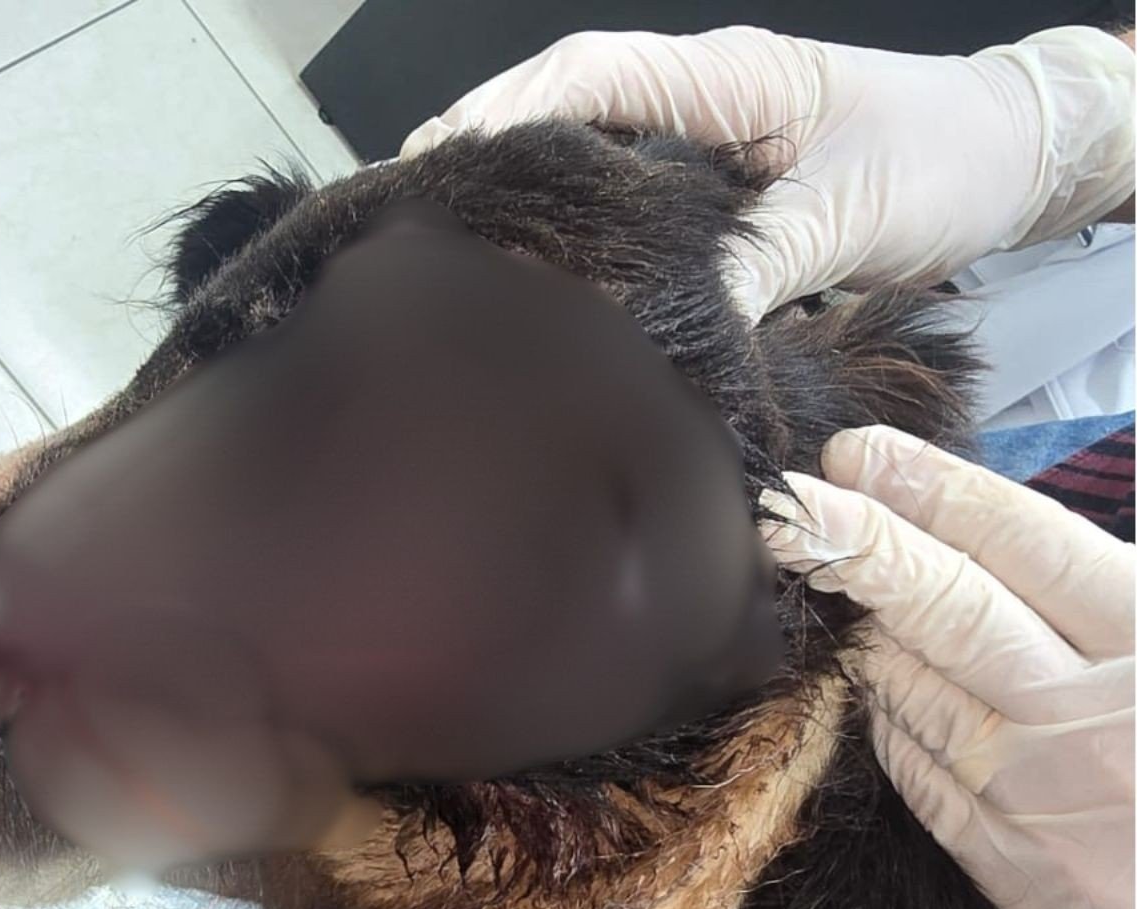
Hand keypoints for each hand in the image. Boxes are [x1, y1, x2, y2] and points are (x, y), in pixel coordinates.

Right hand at [402, 26, 1133, 319]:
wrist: (1006, 158)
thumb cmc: (942, 159)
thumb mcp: (851, 214)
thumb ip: (758, 261)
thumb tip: (669, 326)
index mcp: (727, 76)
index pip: (590, 74)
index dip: (505, 113)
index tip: (438, 157)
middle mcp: (699, 98)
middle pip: (563, 104)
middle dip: (486, 149)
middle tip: (410, 209)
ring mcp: (700, 138)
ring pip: (585, 149)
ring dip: (522, 188)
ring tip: (449, 240)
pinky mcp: (710, 186)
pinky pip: (622, 196)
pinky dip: (575, 227)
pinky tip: (541, 271)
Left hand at [762, 426, 1134, 908]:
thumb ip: (1111, 591)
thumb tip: (1006, 532)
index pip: (1023, 544)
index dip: (931, 490)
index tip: (858, 453)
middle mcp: (1089, 714)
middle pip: (950, 609)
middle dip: (860, 544)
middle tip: (792, 500)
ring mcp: (1040, 792)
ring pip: (914, 686)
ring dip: (861, 626)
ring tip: (817, 567)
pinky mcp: (1008, 864)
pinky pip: (916, 767)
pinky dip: (887, 714)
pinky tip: (867, 676)